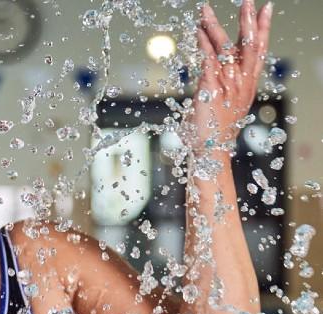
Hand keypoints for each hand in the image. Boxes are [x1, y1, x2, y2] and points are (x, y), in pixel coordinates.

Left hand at [189, 0, 272, 152]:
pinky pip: (208, 62)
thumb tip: (218, 62)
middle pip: (249, 45)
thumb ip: (226, 79)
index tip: (266, 9)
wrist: (211, 149)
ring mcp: (228, 85)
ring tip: (205, 11)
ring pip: (225, 49)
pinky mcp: (211, 90)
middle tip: (248, 1)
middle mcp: (242, 82)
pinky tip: (197, 32)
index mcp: (248, 82)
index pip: (259, 49)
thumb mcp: (227, 98)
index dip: (263, 28)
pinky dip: (203, 45)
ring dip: (214, 27)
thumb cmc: (216, 125)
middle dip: (248, 21)